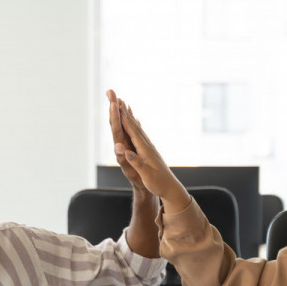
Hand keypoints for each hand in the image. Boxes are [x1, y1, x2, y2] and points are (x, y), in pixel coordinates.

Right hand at [105, 89, 189, 212]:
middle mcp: (147, 145)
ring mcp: (149, 147)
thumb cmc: (158, 183)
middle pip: (134, 125)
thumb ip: (137, 163)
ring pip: (137, 127)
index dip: (123, 118)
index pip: (132, 131)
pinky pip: (140, 133)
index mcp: (145, 150)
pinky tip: (134, 120)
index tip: (115, 106)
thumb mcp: (147, 175)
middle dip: (124, 111)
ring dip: (128, 115)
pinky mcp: (149, 150)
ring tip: (123, 104)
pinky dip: (134, 124)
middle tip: (116, 97)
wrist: (171, 188)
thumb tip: (127, 152)